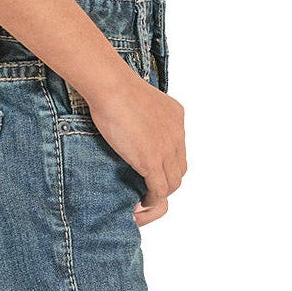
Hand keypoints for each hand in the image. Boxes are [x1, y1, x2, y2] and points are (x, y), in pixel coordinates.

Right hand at [85, 67, 187, 226]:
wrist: (111, 87)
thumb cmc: (114, 88)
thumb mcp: (139, 101)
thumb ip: (144, 118)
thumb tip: (132, 130)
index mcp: (176, 116)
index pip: (178, 150)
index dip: (166, 165)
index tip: (152, 173)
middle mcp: (177, 133)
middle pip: (179, 169)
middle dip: (166, 182)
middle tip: (148, 189)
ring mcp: (167, 149)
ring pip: (172, 183)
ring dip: (160, 194)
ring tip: (145, 199)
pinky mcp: (152, 161)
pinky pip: (159, 190)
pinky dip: (152, 200)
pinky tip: (141, 203)